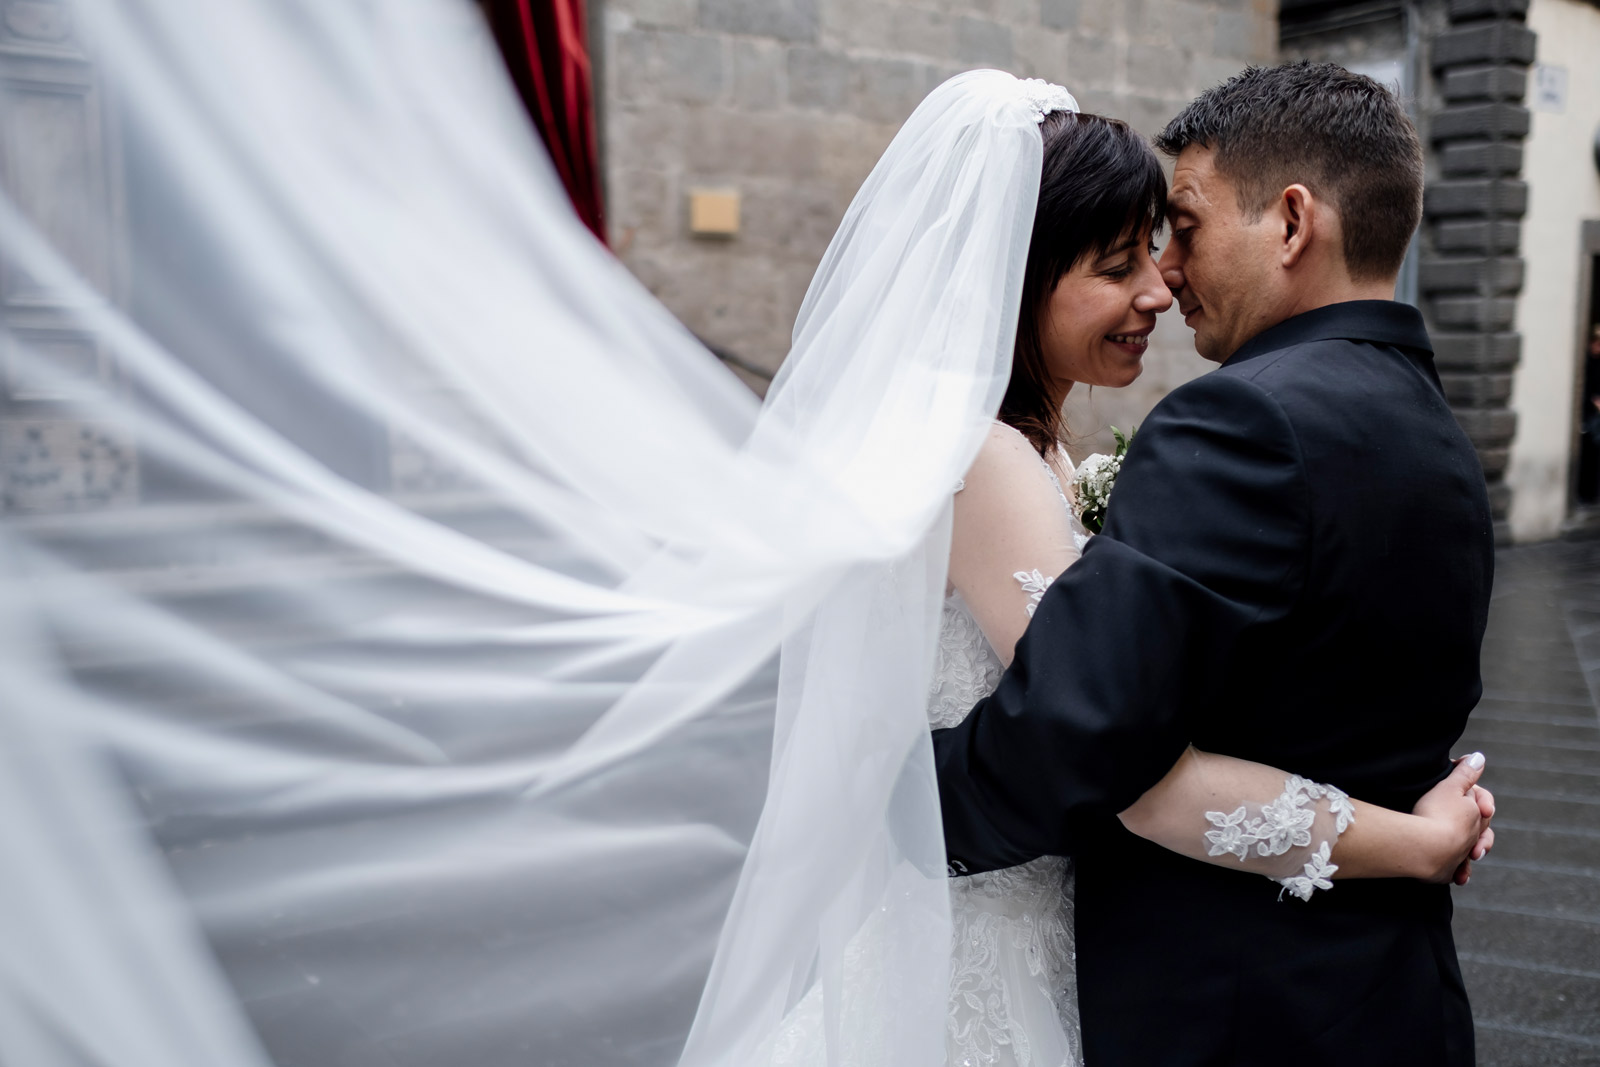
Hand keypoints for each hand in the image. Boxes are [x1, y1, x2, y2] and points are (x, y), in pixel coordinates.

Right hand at [1409, 752, 1493, 884]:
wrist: (1426, 848)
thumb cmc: (1435, 813)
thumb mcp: (1449, 786)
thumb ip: (1465, 773)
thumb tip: (1479, 757)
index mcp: (1477, 815)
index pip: (1483, 802)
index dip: (1477, 795)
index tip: (1467, 791)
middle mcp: (1473, 836)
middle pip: (1480, 827)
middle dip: (1477, 822)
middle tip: (1466, 815)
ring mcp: (1462, 855)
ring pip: (1470, 850)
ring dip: (1470, 850)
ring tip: (1470, 853)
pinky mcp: (1448, 871)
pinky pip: (1456, 870)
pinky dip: (1460, 871)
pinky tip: (1460, 876)